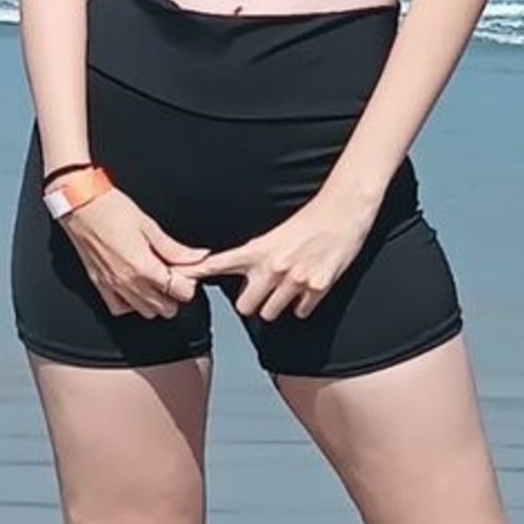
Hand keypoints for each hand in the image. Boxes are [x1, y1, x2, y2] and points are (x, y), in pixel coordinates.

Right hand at [61, 186, 209, 318]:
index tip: (186, 272)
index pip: (181, 292)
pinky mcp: (100, 285)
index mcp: (145, 267)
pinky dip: (131, 303)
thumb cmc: (112, 210)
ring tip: (153, 279)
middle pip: (166, 308)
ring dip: (154, 300)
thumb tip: (198, 257)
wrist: (80, 206)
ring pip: (145, 312)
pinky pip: (120, 309)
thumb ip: (174, 248)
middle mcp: (129, 282)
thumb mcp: (150, 226)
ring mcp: (113, 286)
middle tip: (171, 274)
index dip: (188, 283)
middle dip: (173, 294)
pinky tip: (134, 287)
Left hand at [183, 188, 377, 321]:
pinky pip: (300, 311)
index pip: (219, 264)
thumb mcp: (276, 234)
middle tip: (263, 291)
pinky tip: (308, 288)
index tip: (178, 279)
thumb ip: (258, 255)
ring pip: (270, 313)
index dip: (196, 273)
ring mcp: (295, 280)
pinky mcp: (317, 288)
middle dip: (252, 302)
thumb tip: (245, 272)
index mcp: (259, 249)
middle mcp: (273, 266)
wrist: (344, 210)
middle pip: (245, 306)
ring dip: (277, 306)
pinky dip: (303, 305)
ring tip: (287, 288)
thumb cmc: (312, 218)